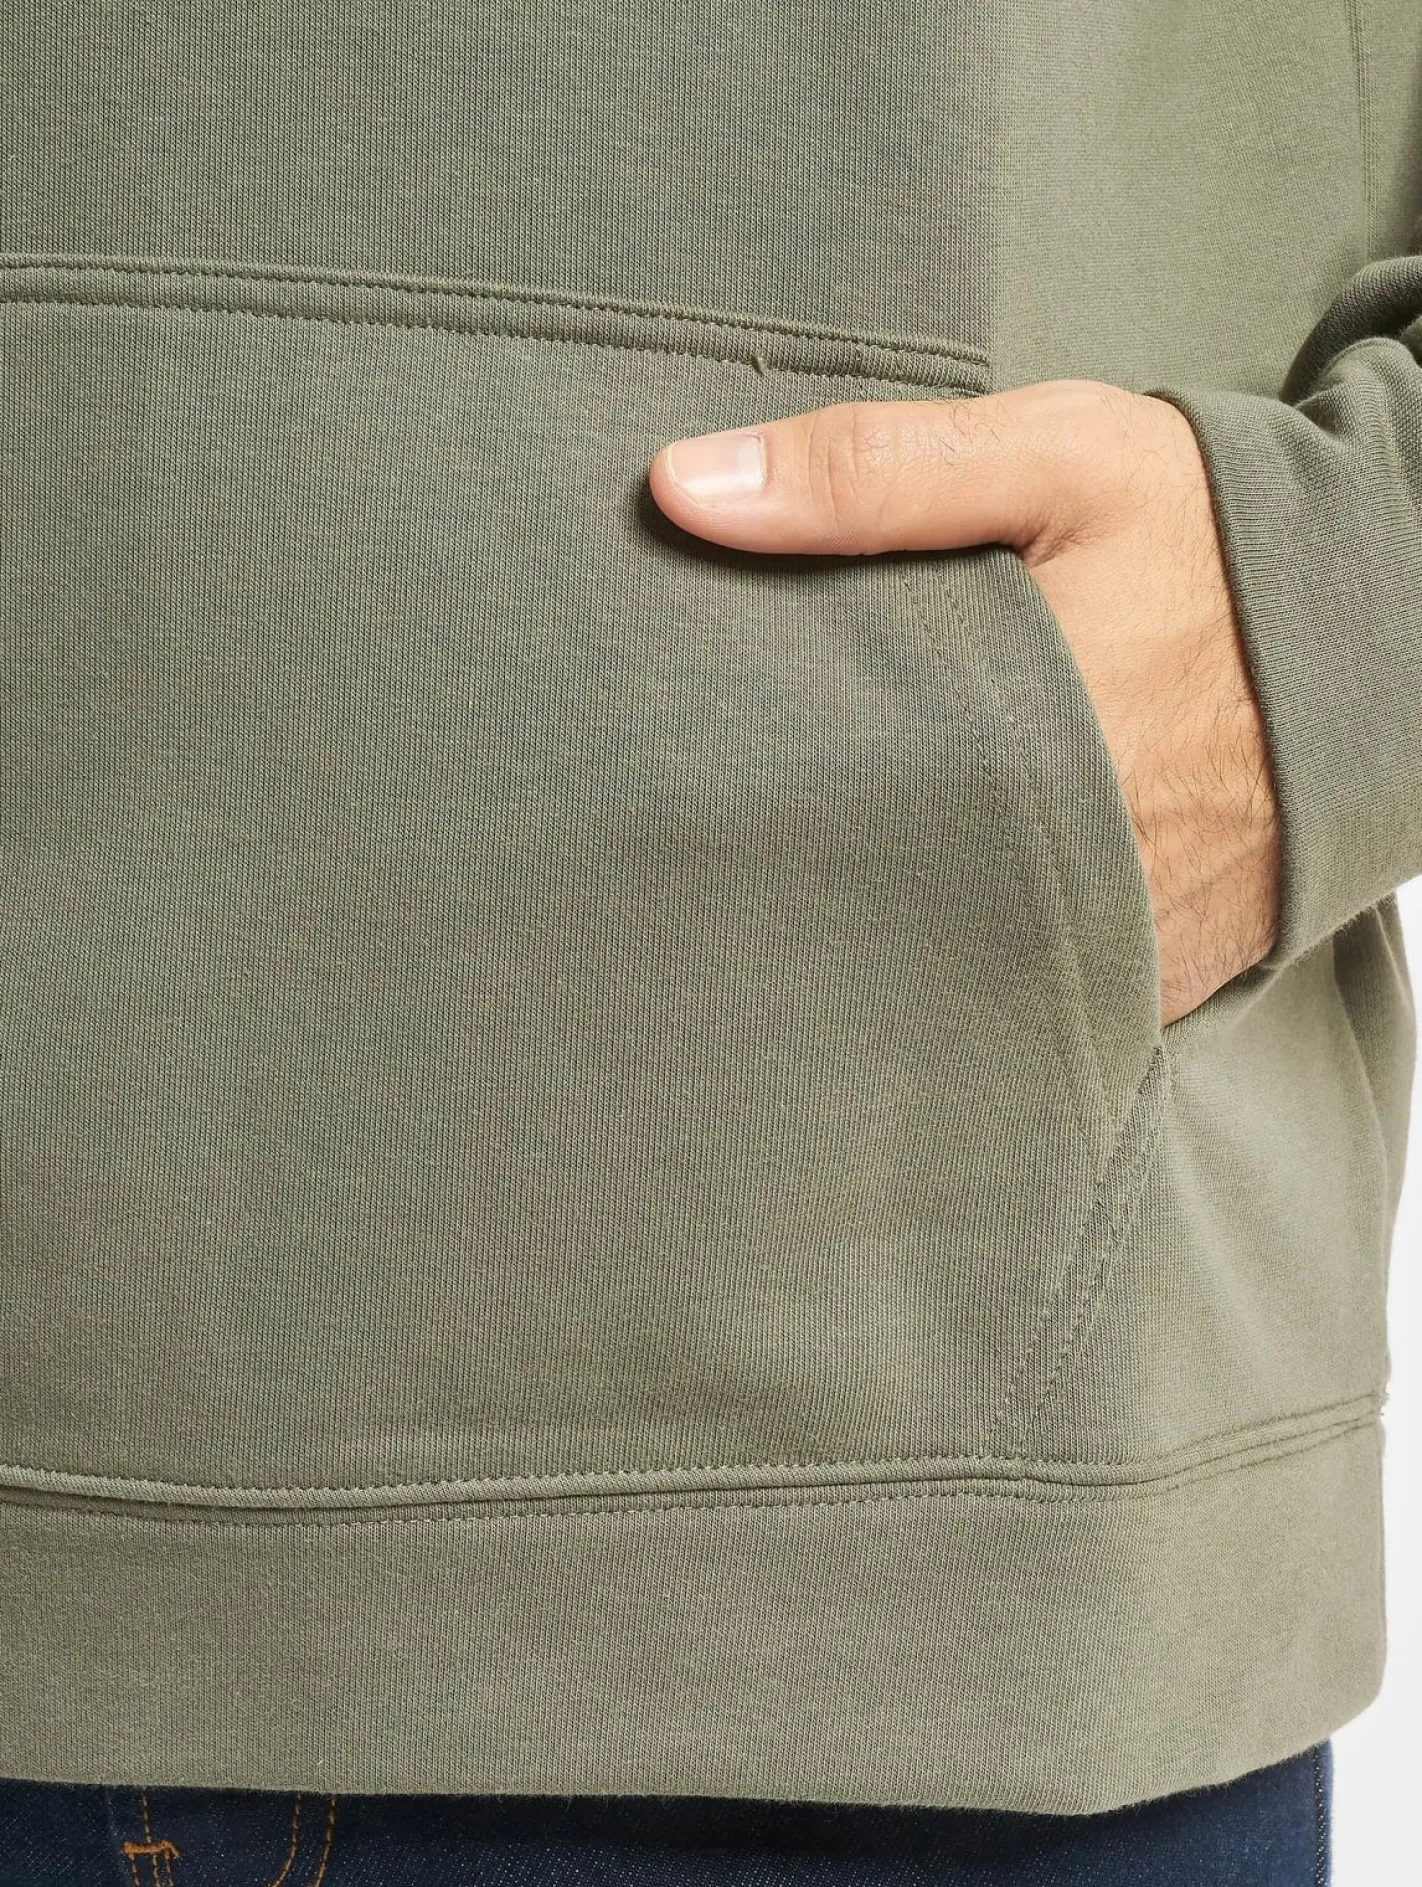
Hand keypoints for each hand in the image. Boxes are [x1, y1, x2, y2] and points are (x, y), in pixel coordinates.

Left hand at [648, 380, 1281, 1027]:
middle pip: (871, 898)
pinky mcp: (1158, 976)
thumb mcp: (1058, 460)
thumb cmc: (1221, 538)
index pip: (821, 804)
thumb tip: (682, 489)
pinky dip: (983, 956)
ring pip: (947, 960)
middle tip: (731, 840)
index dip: (744, 797)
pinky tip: (942, 911)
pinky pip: (1036, 992)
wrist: (1393, 624)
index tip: (684, 779)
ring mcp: (1117, 941)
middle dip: (806, 868)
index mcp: (1013, 741)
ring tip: (837, 875)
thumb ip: (874, 472)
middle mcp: (1066, 868)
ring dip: (893, 921)